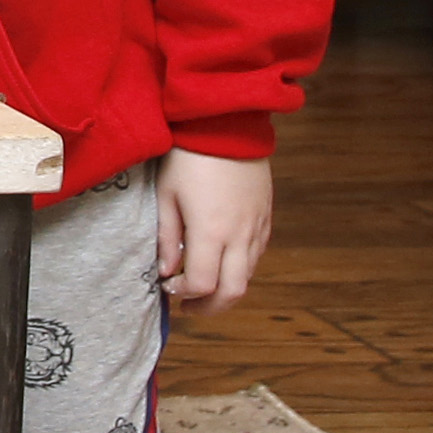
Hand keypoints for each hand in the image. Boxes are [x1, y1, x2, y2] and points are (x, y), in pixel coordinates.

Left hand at [156, 149, 273, 310]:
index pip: (202, 284)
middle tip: (189, 307)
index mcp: (211, 232)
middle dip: (210, 307)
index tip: (168, 287)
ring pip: (249, 276)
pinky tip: (221, 262)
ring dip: (226, 289)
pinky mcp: (267, 217)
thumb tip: (165, 271)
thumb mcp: (167, 195)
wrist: (227, 124)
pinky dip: (240, 269)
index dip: (184, 294)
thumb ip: (167, 238)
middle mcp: (240, 235)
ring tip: (202, 287)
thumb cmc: (189, 157)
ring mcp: (258, 227)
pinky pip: (257, 255)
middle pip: (234, 292)